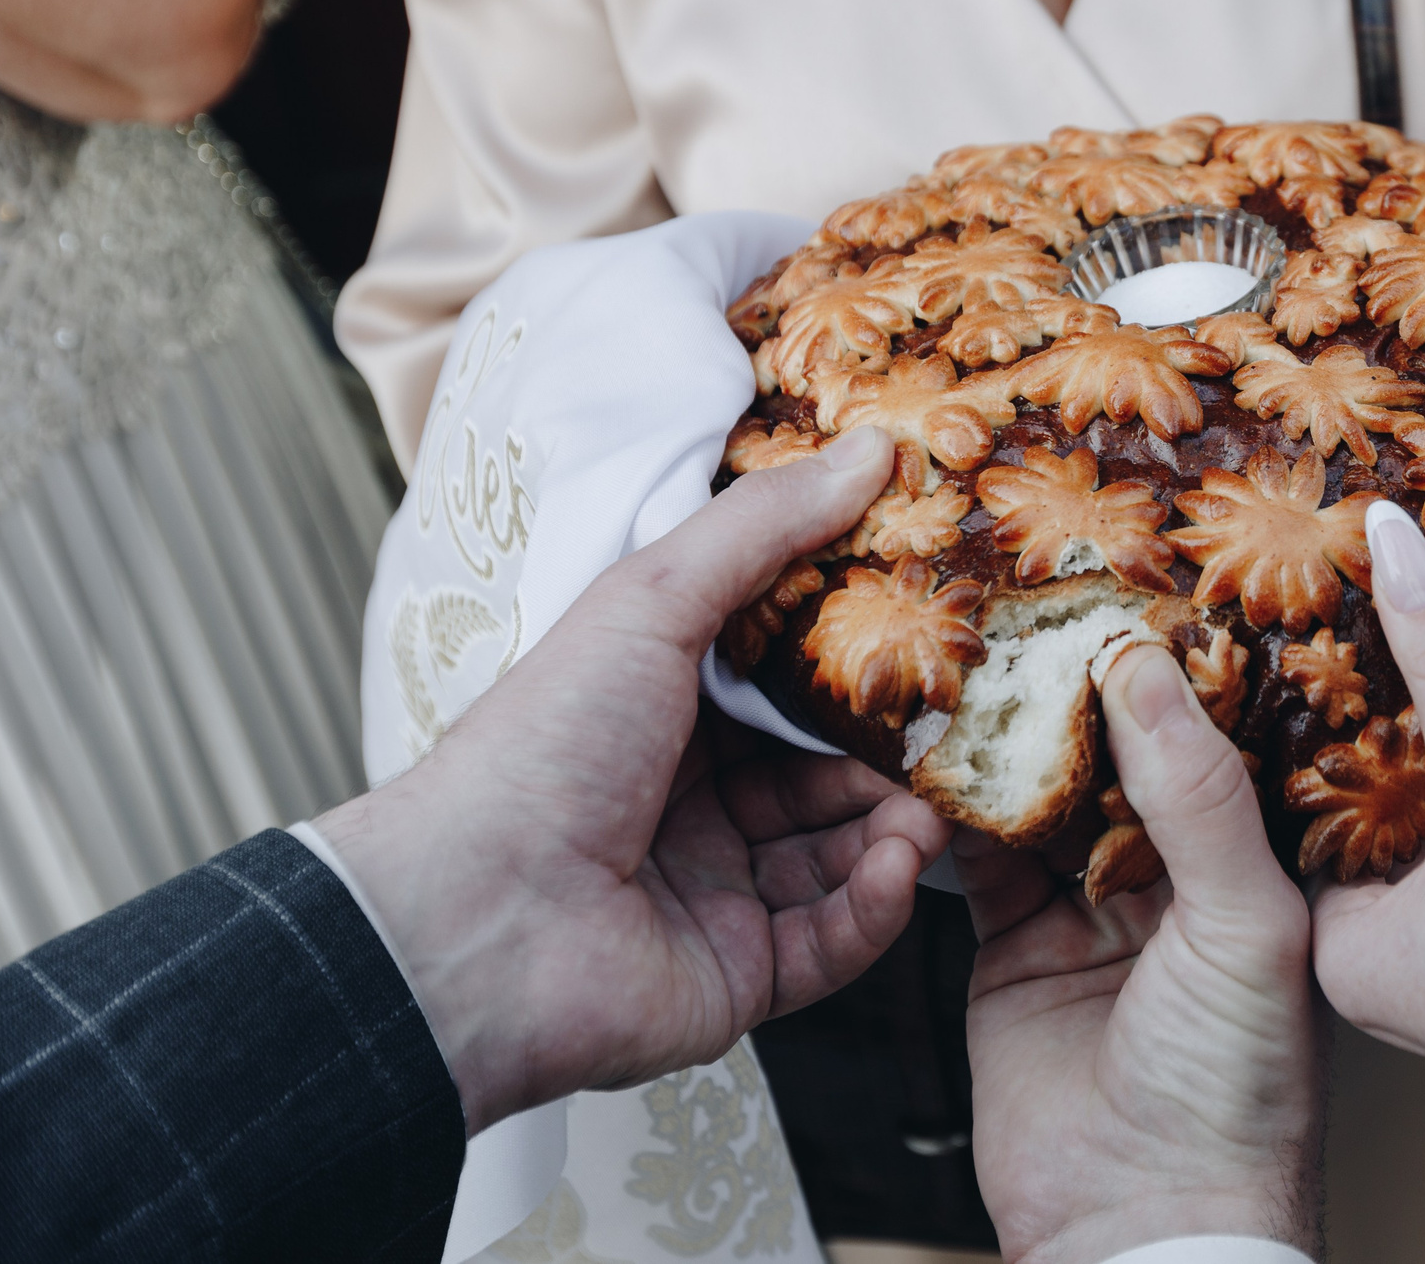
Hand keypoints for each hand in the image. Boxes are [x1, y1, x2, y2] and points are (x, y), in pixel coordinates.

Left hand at [312, 427, 948, 1132]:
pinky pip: (834, 940)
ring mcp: (715, 891)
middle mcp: (689, 802)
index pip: (783, 681)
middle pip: (825, 770)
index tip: (934, 628)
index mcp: (660, 713)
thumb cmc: (541, 750)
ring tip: (927, 809)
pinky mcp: (739, 976)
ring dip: (894, 827)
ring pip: (842, 853)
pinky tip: (896, 864)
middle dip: (893, 753)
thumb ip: (764, 527)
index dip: (855, 660)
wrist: (467, 925)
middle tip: (956, 729)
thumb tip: (874, 448)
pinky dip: (875, 904)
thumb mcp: (652, 604)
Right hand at [963, 647, 1319, 1263]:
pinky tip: (932, 746)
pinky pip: (978, 856)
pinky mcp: (1013, 946)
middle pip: (1127, 753)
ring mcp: (1093, 911)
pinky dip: (953, 807)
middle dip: (1088, 684)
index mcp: (1262, 865)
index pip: (1223, 737)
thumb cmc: (1237, 1095)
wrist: (1142, 1226)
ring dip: (1015, 734)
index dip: (1189, 664)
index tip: (1145, 577)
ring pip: (1048, 794)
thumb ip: (1196, 795)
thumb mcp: (1242, 924)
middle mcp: (1180, 878)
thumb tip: (1143, 668)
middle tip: (1044, 590)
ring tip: (982, 645)